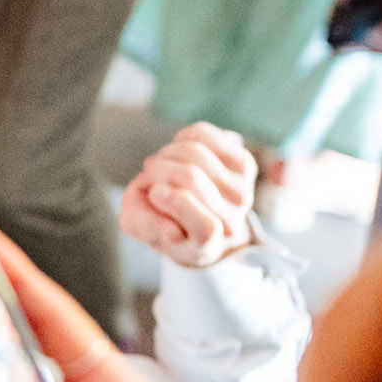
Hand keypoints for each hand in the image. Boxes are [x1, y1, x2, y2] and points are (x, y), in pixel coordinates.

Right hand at [119, 122, 258, 266]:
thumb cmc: (158, 218)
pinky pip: (206, 135)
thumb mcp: (138, 226)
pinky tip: (179, 151)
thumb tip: (173, 230)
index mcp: (206, 246)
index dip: (175, 203)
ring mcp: (242, 193)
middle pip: (191, 178)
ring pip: (197, 153)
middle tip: (148, 175)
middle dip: (158, 169)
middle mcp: (231, 223)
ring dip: (167, 153)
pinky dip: (182, 137)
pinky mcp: (244, 165)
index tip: (154, 193)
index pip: (207, 227)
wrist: (185, 210)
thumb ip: (146, 228)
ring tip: (162, 164)